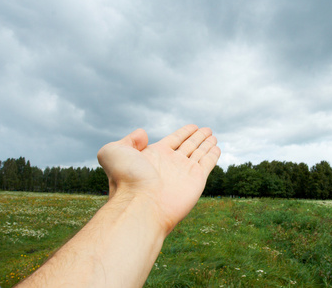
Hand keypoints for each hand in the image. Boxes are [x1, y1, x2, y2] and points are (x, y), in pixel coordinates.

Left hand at [97, 124, 220, 232]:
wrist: (140, 204)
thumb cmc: (126, 180)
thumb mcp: (114, 152)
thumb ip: (128, 140)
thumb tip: (144, 134)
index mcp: (155, 155)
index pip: (173, 140)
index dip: (184, 132)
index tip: (193, 126)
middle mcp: (171, 163)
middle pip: (188, 145)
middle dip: (198, 137)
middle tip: (207, 130)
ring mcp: (184, 172)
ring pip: (200, 153)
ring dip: (207, 144)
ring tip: (213, 136)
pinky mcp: (197, 180)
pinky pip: (208, 163)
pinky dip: (213, 155)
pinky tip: (217, 147)